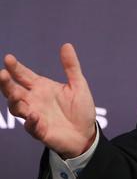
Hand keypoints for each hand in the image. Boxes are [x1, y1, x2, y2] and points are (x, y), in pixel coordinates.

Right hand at [0, 43, 96, 158]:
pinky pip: (32, 127)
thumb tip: (66, 45)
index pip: (23, 76)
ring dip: (15, 102)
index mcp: (41, 87)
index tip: (8, 58)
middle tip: (2, 74)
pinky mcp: (40, 131)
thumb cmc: (80, 108)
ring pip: (17, 108)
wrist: (86, 133)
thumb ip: (71, 66)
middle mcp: (34, 101)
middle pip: (14, 91)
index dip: (15, 68)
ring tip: (16, 96)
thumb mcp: (78, 84)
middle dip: (6, 83)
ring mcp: (35, 116)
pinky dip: (31, 121)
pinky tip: (33, 116)